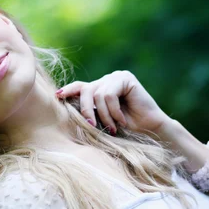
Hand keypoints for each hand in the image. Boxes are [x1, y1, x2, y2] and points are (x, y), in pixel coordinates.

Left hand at [56, 70, 171, 137]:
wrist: (150, 131)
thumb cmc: (125, 129)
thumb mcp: (101, 119)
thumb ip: (88, 109)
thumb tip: (64, 104)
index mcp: (99, 88)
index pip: (79, 86)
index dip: (68, 90)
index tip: (58, 96)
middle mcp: (106, 80)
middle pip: (86, 90)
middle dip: (85, 109)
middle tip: (91, 126)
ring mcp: (116, 77)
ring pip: (97, 94)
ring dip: (104, 115)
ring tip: (112, 127)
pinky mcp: (126, 78)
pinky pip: (109, 94)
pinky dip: (113, 110)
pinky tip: (122, 120)